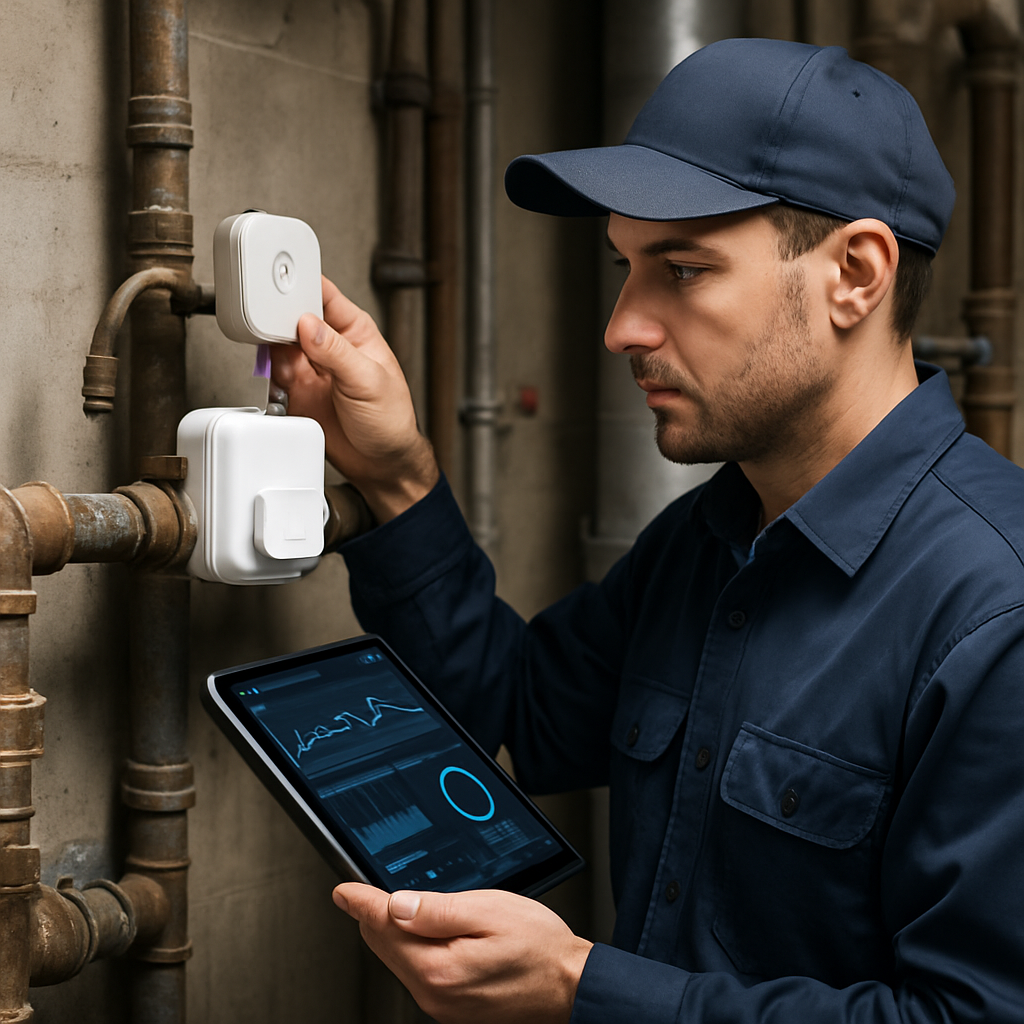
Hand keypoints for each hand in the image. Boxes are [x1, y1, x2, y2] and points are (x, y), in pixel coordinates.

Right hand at [269, 277, 438, 521]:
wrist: (380, 463)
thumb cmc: (391, 420)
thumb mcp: (369, 381)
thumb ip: (337, 352)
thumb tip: (309, 325)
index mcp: (355, 331)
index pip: (324, 295)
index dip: (303, 285)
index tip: (283, 284)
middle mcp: (331, 345)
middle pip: (295, 316)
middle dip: (281, 317)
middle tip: (273, 323)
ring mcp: (313, 367)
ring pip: (280, 343)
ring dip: (275, 346)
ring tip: (280, 355)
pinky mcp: (298, 390)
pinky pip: (275, 371)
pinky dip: (272, 371)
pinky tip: (282, 377)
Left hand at [333, 883, 592, 1023]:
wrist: (571, 987)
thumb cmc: (539, 948)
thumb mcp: (489, 910)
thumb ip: (438, 909)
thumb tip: (394, 904)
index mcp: (438, 966)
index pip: (383, 926)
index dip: (360, 901)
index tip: (343, 890)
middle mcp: (434, 993)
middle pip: (384, 947)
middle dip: (374, 915)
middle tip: (365, 891)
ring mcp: (443, 1005)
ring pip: (400, 961)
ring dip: (395, 933)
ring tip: (399, 905)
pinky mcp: (453, 1009)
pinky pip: (420, 974)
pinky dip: (415, 950)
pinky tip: (427, 933)